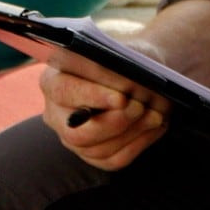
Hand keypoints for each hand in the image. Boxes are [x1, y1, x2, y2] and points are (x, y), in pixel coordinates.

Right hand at [40, 45, 170, 171]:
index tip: (121, 98)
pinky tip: (156, 126)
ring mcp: (73, 138)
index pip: (63, 91)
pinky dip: (139, 143)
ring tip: (156, 115)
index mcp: (53, 80)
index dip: (92, 97)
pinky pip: (114, 159)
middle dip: (114, 121)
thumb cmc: (126, 55)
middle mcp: (56, 114)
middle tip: (141, 107)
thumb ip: (116, 64)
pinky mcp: (94, 154)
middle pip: (76, 132)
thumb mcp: (121, 50)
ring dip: (132, 132)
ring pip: (97, 149)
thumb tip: (125, 83)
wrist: (140, 70)